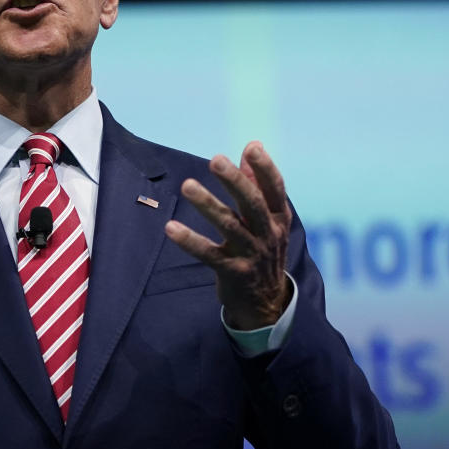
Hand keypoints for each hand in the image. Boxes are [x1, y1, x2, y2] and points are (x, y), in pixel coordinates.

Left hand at [164, 141, 292, 329]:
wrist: (265, 303)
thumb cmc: (262, 249)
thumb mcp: (267, 220)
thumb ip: (257, 184)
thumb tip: (251, 146)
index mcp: (278, 219)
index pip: (275, 190)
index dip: (265, 169)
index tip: (253, 148)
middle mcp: (268, 235)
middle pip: (252, 205)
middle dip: (234, 182)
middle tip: (215, 161)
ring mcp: (251, 255)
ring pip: (229, 226)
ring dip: (207, 204)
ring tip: (187, 185)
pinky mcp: (233, 272)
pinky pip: (209, 254)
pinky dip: (190, 241)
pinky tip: (170, 228)